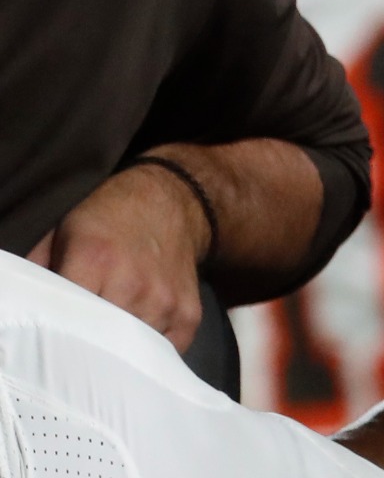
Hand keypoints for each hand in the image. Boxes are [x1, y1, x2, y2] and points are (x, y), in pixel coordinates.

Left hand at [30, 162, 211, 351]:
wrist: (170, 201)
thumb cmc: (107, 220)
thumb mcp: (60, 235)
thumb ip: (39, 277)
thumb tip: (18, 315)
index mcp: (95, 260)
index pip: (66, 321)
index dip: (55, 339)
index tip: (48, 348)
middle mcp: (133, 284)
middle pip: (99, 344)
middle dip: (84, 353)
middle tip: (73, 357)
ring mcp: (165, 301)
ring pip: (131, 354)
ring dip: (117, 356)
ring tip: (106, 349)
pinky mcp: (189, 314)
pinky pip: (164, 354)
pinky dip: (147, 356)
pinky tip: (136, 343)